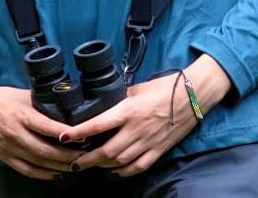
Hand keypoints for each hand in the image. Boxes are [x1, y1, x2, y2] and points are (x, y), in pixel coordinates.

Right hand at [0, 68, 78, 179]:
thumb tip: (66, 101)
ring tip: (75, 166)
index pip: (47, 127)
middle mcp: (15, 133)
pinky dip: (42, 174)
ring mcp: (10, 147)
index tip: (82, 136)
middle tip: (84, 157)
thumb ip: (43, 100)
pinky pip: (26, 169)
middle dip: (67, 156)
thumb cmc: (4, 97)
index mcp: (21, 114)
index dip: (65, 134)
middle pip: (44, 150)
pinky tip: (56, 174)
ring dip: (58, 167)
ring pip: (37, 162)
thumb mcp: (24, 94)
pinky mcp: (5, 156)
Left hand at [65, 55, 232, 177]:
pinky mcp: (159, 150)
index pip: (98, 124)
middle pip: (107, 150)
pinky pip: (138, 166)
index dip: (79, 132)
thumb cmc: (166, 87)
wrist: (193, 95)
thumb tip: (106, 104)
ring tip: (90, 165)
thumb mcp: (137, 88)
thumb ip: (120, 98)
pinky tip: (115, 172)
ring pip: (120, 161)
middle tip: (73, 162)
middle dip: (87, 159)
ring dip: (102, 165)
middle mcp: (136, 129)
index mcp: (129, 110)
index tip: (64, 137)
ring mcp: (148, 142)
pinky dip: (124, 172)